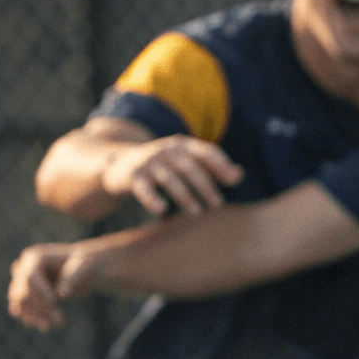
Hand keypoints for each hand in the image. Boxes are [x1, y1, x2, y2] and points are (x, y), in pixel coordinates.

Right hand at [8, 242, 106, 330]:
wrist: (83, 270)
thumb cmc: (85, 264)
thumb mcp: (84, 266)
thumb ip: (73, 277)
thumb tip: (62, 294)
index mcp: (35, 256)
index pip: (30, 278)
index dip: (40, 293)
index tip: (55, 302)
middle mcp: (23, 268)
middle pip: (22, 293)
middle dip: (41, 309)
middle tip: (61, 321)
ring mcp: (20, 282)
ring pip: (18, 304)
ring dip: (35, 317)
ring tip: (57, 324)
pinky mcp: (23, 295)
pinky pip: (18, 310)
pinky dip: (30, 319)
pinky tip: (46, 326)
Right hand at [102, 135, 242, 215]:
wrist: (120, 162)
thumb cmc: (165, 164)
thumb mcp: (188, 160)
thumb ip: (213, 167)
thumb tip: (239, 176)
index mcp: (184, 145)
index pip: (206, 152)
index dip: (221, 165)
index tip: (234, 181)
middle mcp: (167, 150)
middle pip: (190, 167)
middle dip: (205, 186)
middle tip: (218, 204)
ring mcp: (149, 162)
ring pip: (169, 180)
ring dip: (185, 196)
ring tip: (196, 213)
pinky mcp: (133, 176)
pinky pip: (143, 188)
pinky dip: (152, 199)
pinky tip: (162, 210)